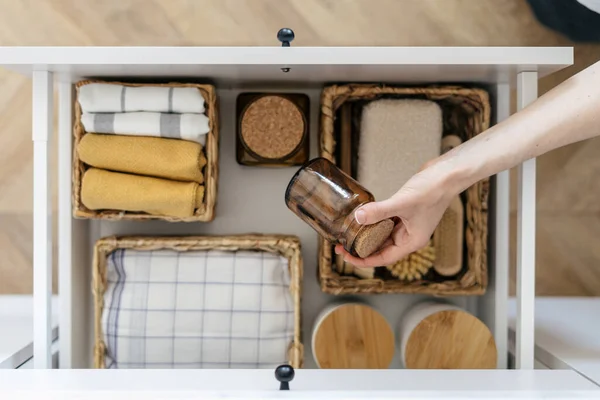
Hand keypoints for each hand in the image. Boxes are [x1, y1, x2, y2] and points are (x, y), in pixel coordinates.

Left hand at [335, 160, 455, 267]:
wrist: (447, 173)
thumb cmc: (433, 190)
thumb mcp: (403, 203)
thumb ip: (379, 211)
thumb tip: (358, 218)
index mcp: (411, 242)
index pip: (383, 258)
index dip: (364, 260)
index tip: (347, 257)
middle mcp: (409, 236)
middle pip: (381, 248)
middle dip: (361, 248)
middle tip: (341, 245)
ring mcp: (408, 224)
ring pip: (382, 234)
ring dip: (366, 234)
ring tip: (347, 233)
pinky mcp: (405, 212)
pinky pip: (385, 221)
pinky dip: (373, 220)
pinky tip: (362, 217)